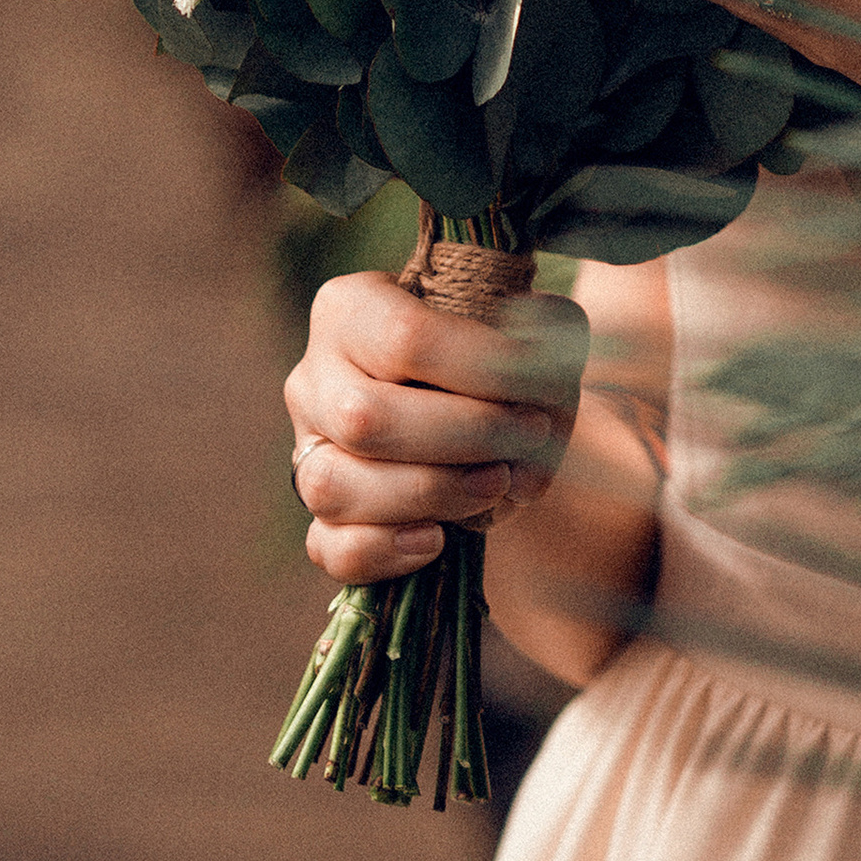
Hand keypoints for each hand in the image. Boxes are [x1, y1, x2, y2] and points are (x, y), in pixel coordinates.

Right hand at [284, 266, 587, 588]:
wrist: (482, 407)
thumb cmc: (501, 354)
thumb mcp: (533, 324)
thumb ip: (552, 336)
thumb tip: (541, 391)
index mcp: (352, 308)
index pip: (407, 338)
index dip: (482, 370)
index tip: (538, 389)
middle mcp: (315, 377)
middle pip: (364, 417)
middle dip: (464, 437)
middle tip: (527, 436)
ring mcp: (308, 451)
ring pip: (335, 487)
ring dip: (431, 494)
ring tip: (498, 483)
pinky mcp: (319, 517)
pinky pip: (329, 548)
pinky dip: (384, 552)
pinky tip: (437, 539)